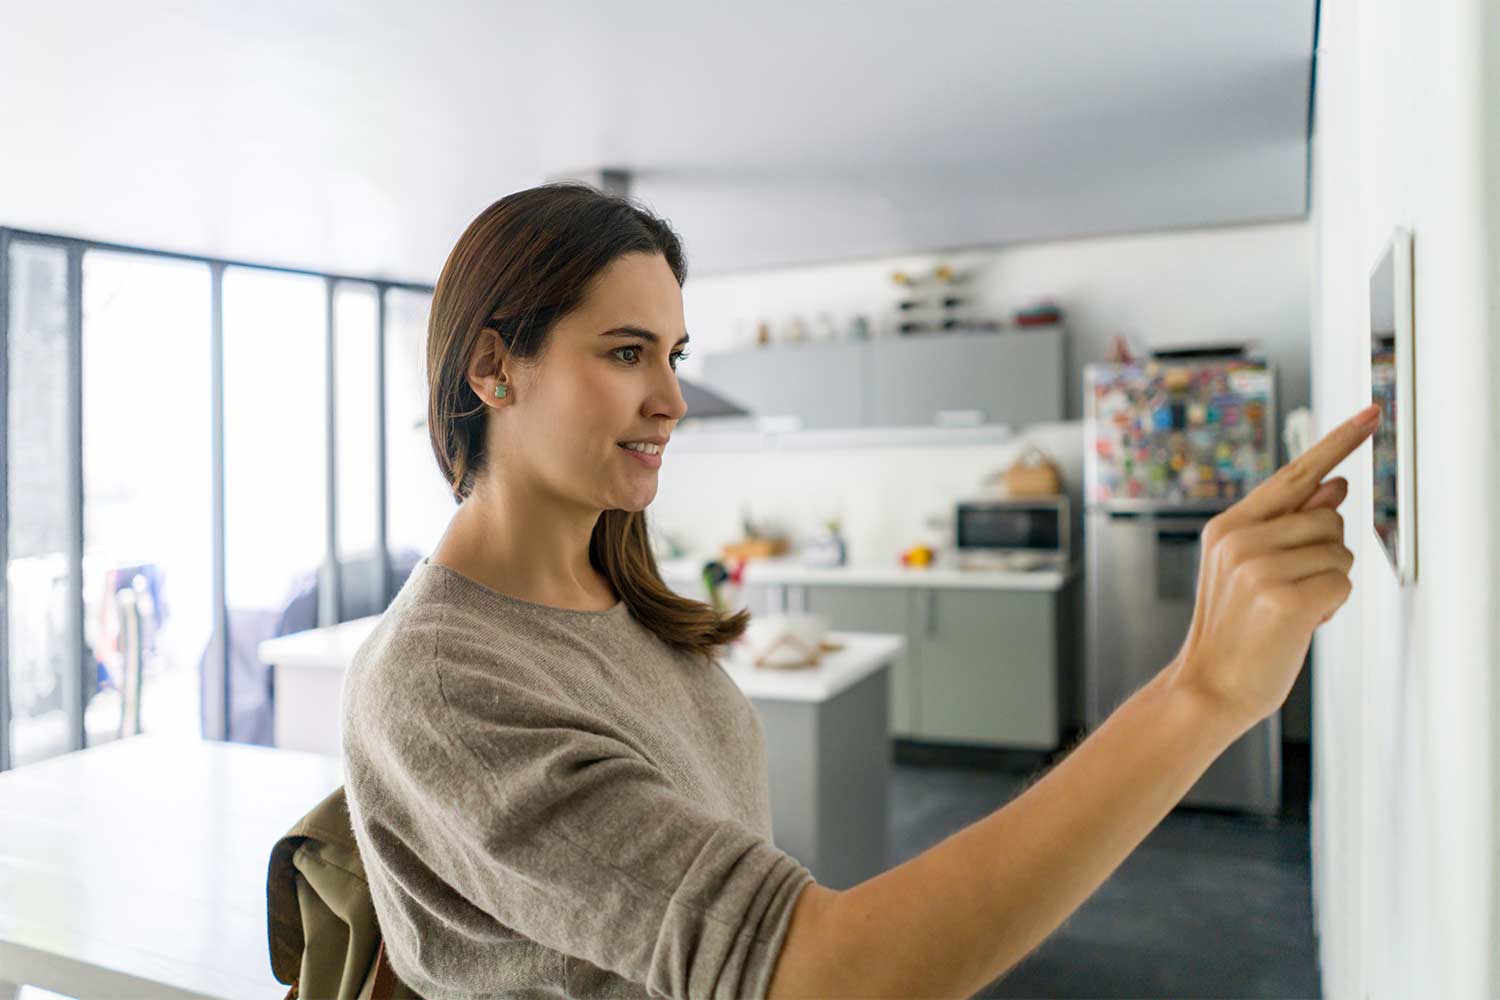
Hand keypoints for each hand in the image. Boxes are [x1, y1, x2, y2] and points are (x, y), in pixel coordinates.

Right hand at [1165, 404, 1380, 731]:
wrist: (1208, 687)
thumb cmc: (1236, 632)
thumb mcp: (1253, 569)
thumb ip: (1289, 526)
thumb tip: (1336, 485)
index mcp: (1229, 527)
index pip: (1294, 474)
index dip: (1337, 443)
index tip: (1371, 414)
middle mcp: (1240, 540)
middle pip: (1328, 519)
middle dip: (1325, 556)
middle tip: (1289, 592)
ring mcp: (1258, 568)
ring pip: (1340, 552)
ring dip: (1329, 583)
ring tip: (1289, 610)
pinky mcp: (1283, 599)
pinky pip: (1342, 585)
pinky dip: (1332, 608)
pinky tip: (1300, 625)